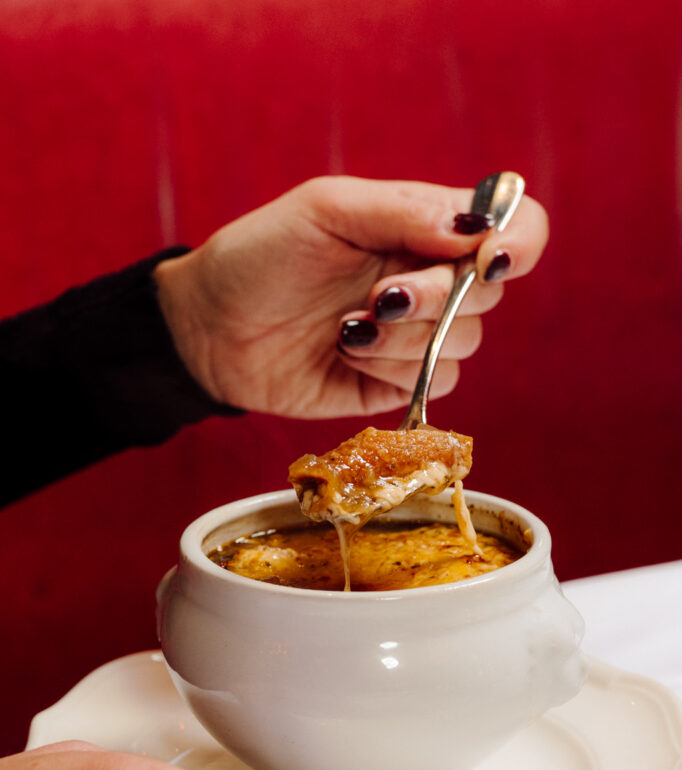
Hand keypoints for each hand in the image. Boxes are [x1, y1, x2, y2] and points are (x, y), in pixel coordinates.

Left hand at [154, 175, 548, 418]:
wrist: (209, 328)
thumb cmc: (261, 255)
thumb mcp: (327, 210)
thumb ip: (405, 211)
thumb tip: (477, 230)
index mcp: (424, 227)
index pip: (514, 229)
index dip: (517, 243)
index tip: (485, 259)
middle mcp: (431, 280)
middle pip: (490, 295)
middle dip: (438, 299)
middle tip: (379, 296)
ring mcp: (415, 336)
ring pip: (464, 345)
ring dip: (405, 339)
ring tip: (346, 328)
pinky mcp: (393, 384)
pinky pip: (432, 386)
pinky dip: (391, 371)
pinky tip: (344, 354)